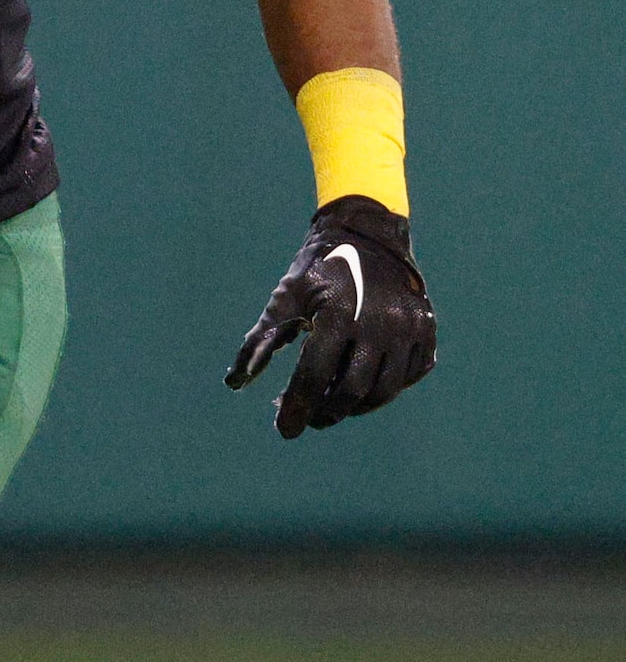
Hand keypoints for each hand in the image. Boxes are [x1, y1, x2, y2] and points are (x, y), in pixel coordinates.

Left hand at [226, 195, 436, 437]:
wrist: (367, 231)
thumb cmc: (319, 266)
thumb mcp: (286, 294)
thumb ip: (262, 338)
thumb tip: (235, 382)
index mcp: (339, 312)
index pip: (316, 374)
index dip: (298, 405)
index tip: (284, 429)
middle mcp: (381, 323)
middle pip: (353, 389)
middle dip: (325, 411)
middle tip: (308, 418)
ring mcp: (409, 328)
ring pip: (384, 389)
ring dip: (355, 407)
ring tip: (329, 407)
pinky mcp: (427, 331)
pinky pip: (409, 376)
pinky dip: (384, 389)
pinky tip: (361, 389)